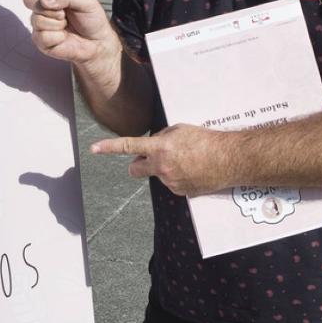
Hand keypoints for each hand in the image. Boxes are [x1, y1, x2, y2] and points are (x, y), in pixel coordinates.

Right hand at [0, 0, 118, 66]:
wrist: (97, 42)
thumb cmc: (92, 19)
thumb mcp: (86, 0)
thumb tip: (44, 1)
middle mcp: (43, 5)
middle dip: (48, 6)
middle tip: (64, 13)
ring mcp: (39, 23)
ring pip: (37, 19)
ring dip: (56, 23)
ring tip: (66, 26)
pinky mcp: (40, 40)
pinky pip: (42, 36)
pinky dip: (57, 36)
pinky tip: (63, 37)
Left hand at [91, 124, 231, 195]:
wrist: (228, 159)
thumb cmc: (205, 140)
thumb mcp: (179, 130)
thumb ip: (161, 136)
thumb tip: (151, 144)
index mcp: (160, 147)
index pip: (128, 146)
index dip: (108, 147)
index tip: (93, 149)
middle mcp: (161, 167)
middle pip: (135, 169)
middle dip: (136, 165)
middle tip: (147, 158)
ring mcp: (170, 182)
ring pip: (156, 175)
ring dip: (163, 169)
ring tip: (185, 160)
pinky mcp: (180, 192)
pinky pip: (171, 183)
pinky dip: (176, 178)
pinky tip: (191, 170)